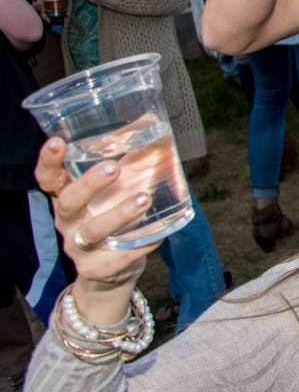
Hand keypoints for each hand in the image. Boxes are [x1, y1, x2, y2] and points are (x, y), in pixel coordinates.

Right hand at [35, 137, 153, 324]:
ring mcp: (78, 248)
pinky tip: (156, 236)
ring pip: (92, 232)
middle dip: (89, 184)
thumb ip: (128, 158)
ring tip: (144, 200)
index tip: (56, 142)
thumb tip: (148, 119)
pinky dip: (137, 248)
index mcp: (67, 197)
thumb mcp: (115, 189)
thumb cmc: (113, 217)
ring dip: (119, 215)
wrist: (112, 272)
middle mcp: (67, 222)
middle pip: (67, 203)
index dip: (48, 162)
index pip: (48, 179)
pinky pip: (115, 260)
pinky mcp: (96, 269)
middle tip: (114, 168)